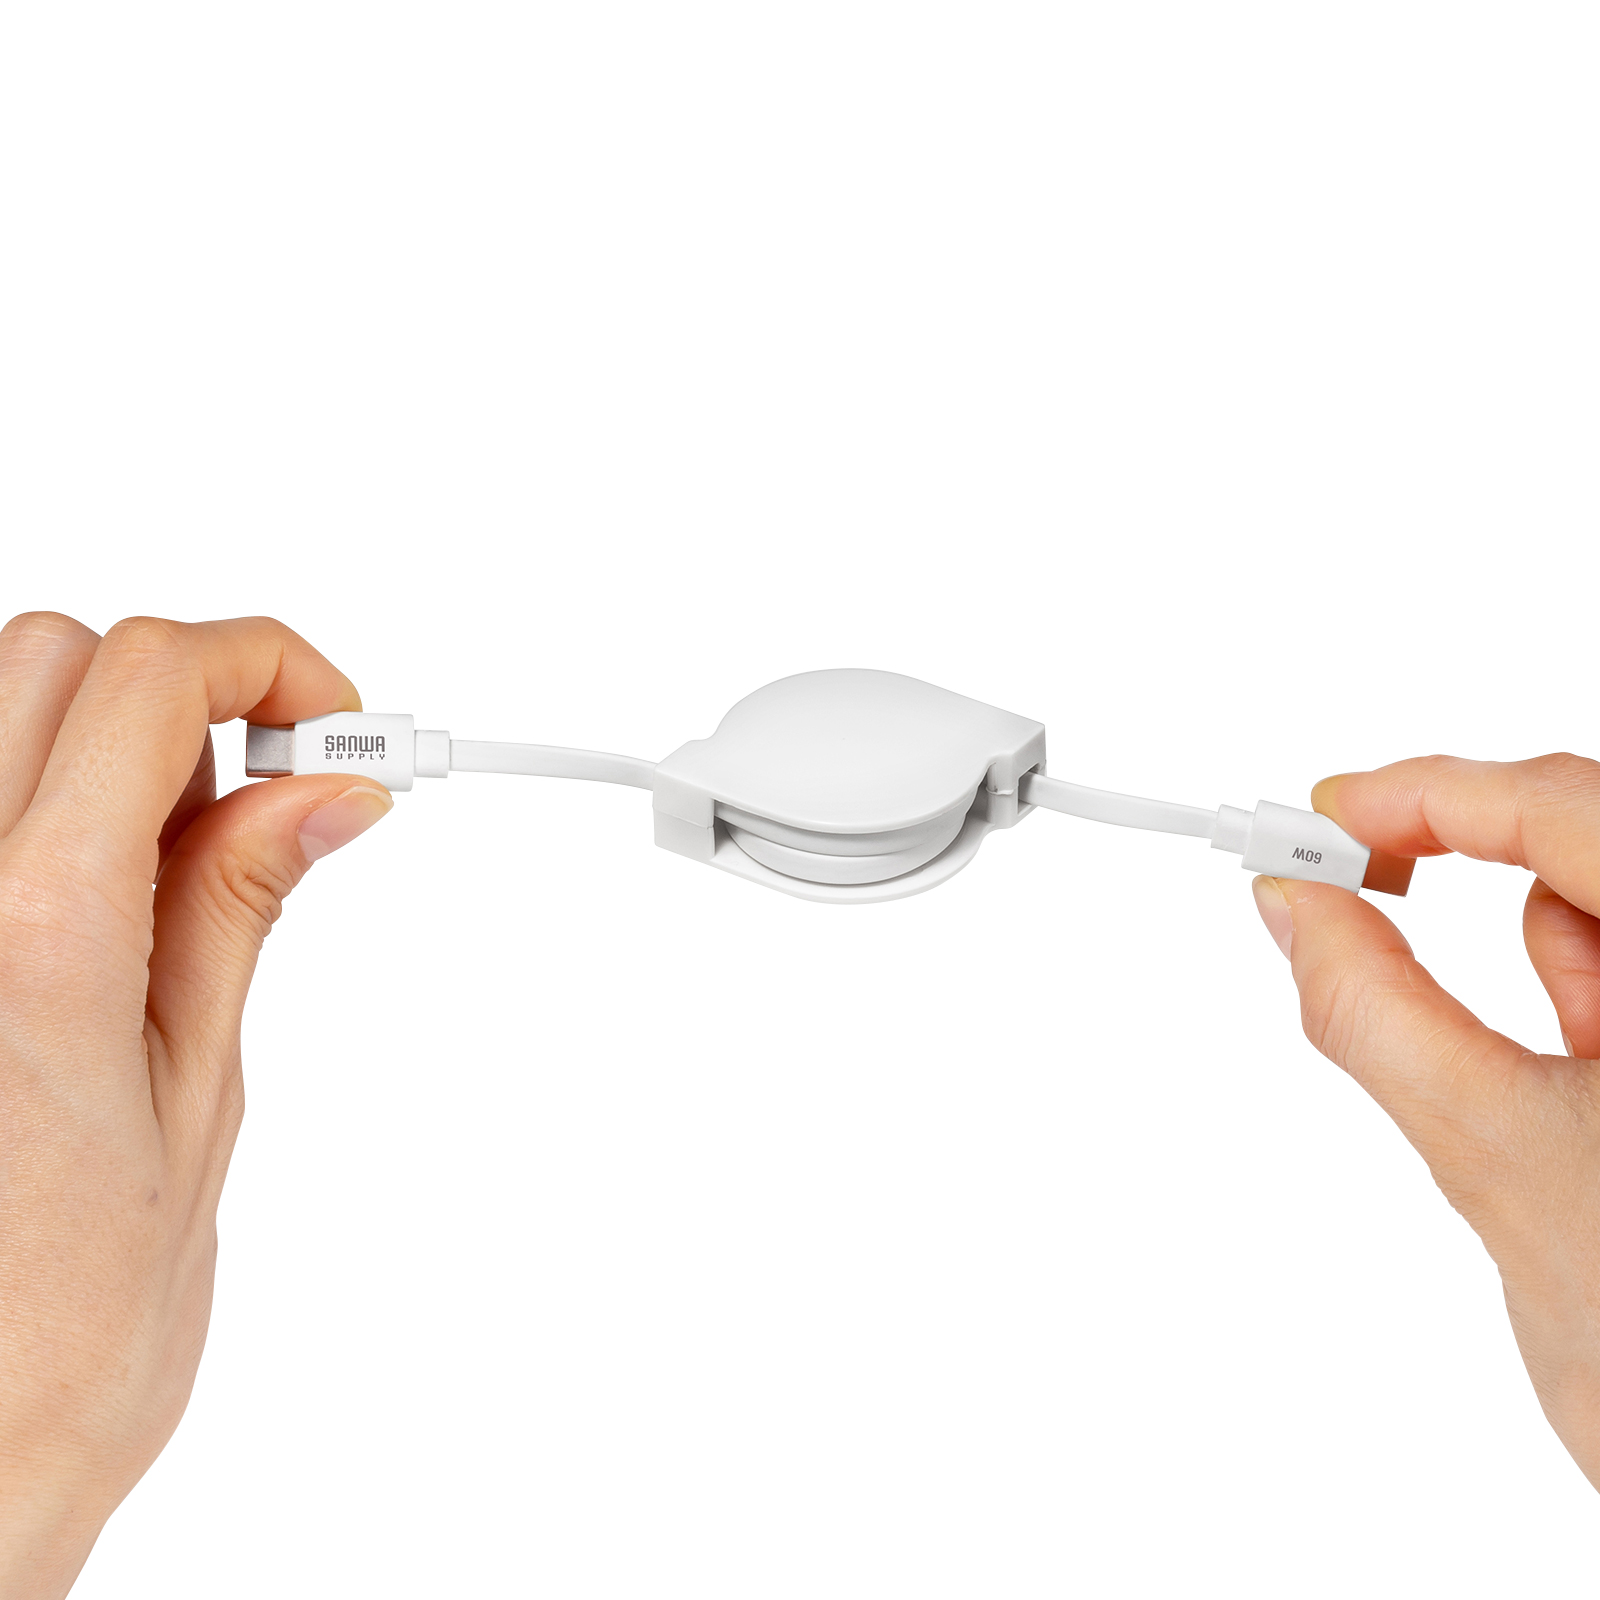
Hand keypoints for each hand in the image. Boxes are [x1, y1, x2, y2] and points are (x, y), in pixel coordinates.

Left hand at [0, 614, 391, 1597]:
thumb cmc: (68, 1329)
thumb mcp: (200, 1090)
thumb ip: (240, 903)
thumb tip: (321, 793)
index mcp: (40, 938)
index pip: (149, 682)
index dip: (266, 664)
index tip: (334, 728)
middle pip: (60, 658)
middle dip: (192, 689)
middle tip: (277, 783)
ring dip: (111, 737)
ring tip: (189, 849)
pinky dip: (45, 801)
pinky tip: (99, 891)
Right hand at [1253, 754, 1599, 1489]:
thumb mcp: (1490, 1157)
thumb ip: (1373, 1012)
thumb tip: (1293, 909)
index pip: (1564, 810)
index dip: (1428, 793)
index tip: (1321, 818)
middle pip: (1585, 832)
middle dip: (1470, 854)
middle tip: (1345, 879)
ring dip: (1547, 949)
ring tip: (1535, 1072)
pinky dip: (1578, 988)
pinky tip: (1570, 1073)